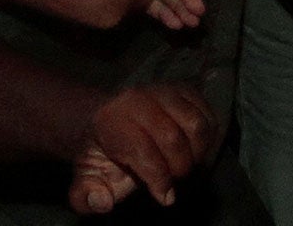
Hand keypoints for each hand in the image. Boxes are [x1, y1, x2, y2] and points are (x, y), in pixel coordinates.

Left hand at [68, 83, 216, 213]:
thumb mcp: (84, 178)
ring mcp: (165, 91)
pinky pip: (208, 113)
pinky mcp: (185, 89)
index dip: (159, 178)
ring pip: (196, 123)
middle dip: (179, 167)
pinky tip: (195, 150)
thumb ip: (86, 195)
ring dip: (198, 152)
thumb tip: (103, 201)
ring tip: (186, 165)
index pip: (143, 151)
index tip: (165, 198)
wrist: (105, 118)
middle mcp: (140, 99)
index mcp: (112, 122)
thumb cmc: (101, 154)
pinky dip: (208, 136)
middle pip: (173, 137)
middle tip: (175, 180)